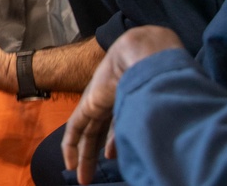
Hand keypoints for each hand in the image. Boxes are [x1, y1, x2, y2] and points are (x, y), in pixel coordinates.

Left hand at [62, 26, 182, 184]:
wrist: (143, 54)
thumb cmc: (158, 76)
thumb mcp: (152, 105)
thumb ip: (147, 122)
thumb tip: (152, 147)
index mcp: (127, 99)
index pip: (117, 125)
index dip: (116, 143)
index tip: (115, 159)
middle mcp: (110, 101)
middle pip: (99, 133)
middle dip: (95, 155)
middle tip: (91, 176)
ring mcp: (97, 102)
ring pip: (86, 134)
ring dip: (83, 157)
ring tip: (82, 178)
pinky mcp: (87, 104)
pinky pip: (75, 129)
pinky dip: (70, 146)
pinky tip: (69, 163)